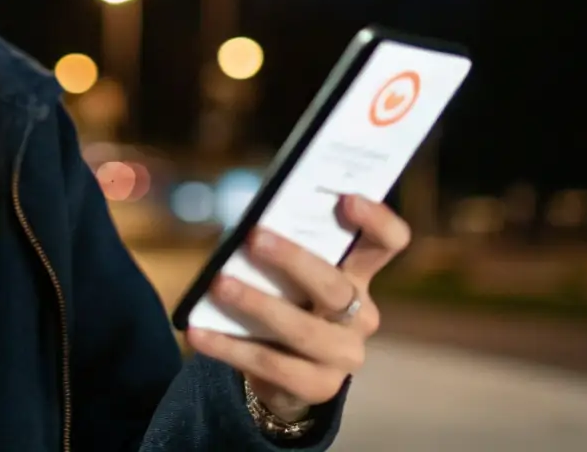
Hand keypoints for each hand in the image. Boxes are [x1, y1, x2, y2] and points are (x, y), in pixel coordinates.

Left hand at [186, 194, 410, 421]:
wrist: (285, 373)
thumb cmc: (286, 301)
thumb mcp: (290, 273)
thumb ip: (283, 245)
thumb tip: (248, 221)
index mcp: (359, 275)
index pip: (388, 243)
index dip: (376, 220)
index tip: (347, 198)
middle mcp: (361, 314)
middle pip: (335, 285)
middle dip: (293, 259)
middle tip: (254, 237)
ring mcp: (344, 354)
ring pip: (303, 329)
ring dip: (257, 304)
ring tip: (219, 285)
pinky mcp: (320, 387)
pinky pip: (272, 365)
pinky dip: (231, 347)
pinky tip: (199, 333)